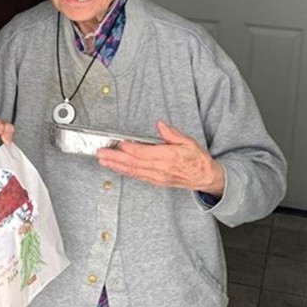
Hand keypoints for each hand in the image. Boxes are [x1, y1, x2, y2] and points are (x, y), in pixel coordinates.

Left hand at [95, 120, 224, 195]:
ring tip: (103, 161)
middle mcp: (161, 169)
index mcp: (169, 158)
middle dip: (116, 158)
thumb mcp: (189, 142)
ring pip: (133, 171)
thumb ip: (173, 134)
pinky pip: (137, 176)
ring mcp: (157, 177)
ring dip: (116, 166)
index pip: (145, 153)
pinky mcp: (155, 181)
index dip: (131, 149)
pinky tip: (116, 168)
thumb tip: (160, 125)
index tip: (119, 143)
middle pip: (134, 163)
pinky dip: (124, 172)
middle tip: (101, 153)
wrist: (204, 178)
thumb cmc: (197, 160)